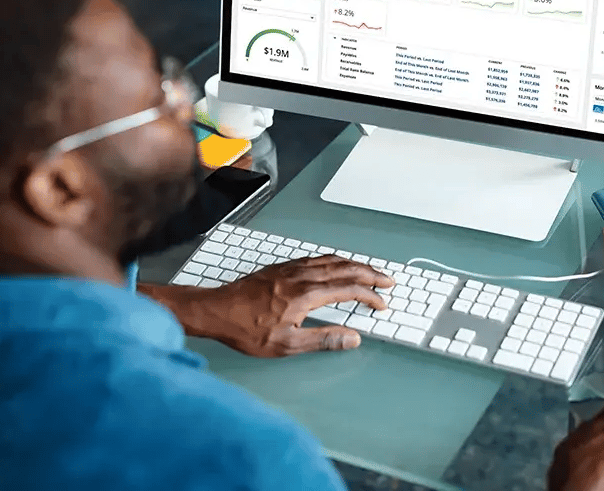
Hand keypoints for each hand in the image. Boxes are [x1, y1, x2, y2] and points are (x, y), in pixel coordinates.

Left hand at [148, 256, 393, 356]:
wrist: (216, 311)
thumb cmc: (247, 330)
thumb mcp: (287, 345)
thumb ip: (323, 339)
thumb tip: (352, 338)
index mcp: (307, 295)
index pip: (349, 289)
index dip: (370, 296)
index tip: (382, 303)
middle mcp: (302, 276)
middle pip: (345, 268)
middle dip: (370, 273)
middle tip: (388, 279)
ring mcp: (291, 268)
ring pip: (331, 260)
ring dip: (354, 264)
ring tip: (368, 270)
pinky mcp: (281, 267)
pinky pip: (315, 258)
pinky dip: (334, 260)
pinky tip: (335, 264)